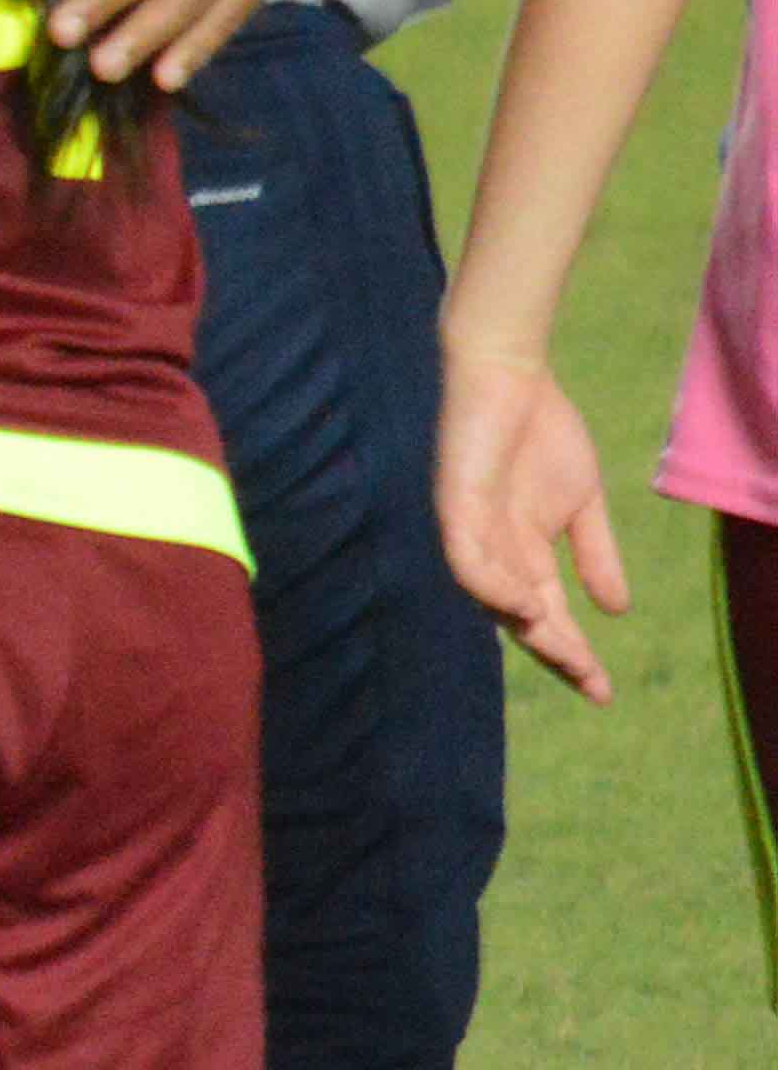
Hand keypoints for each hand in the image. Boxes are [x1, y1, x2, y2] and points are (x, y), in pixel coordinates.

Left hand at [436, 339, 625, 702]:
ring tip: (566, 655)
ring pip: (491, 599)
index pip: (544, 616)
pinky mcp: (453, 506)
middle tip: (592, 686)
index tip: (603, 693)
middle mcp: (490, 552)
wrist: (510, 377)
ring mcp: (468, 531)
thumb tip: (616, 612)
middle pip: (518, 619)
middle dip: (555, 654)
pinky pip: (467, 560)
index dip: (572, 654)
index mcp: (520, 554)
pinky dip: (494, 586)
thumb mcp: (582, 503)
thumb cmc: (541, 434)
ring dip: (529, 628)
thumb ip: (594, 556)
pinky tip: (526, 604)